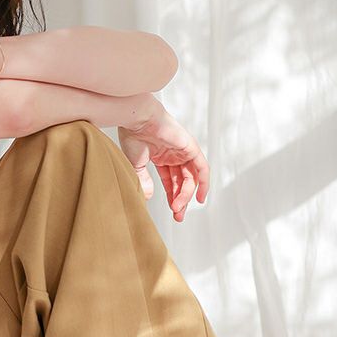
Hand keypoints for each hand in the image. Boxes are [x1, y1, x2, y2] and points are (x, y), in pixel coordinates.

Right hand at [117, 99, 208, 221]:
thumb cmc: (133, 135)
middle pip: (182, 181)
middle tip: (178, 216)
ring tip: (179, 209)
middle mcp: (174, 154)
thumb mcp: (136, 165)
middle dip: (180, 199)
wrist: (137, 120)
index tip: (173, 211)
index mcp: (161, 156)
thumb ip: (143, 181)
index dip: (172, 196)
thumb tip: (149, 197)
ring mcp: (183, 150)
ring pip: (190, 178)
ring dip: (186, 195)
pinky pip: (201, 167)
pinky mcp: (190, 147)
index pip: (170, 180)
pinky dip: (203, 182)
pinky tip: (200, 196)